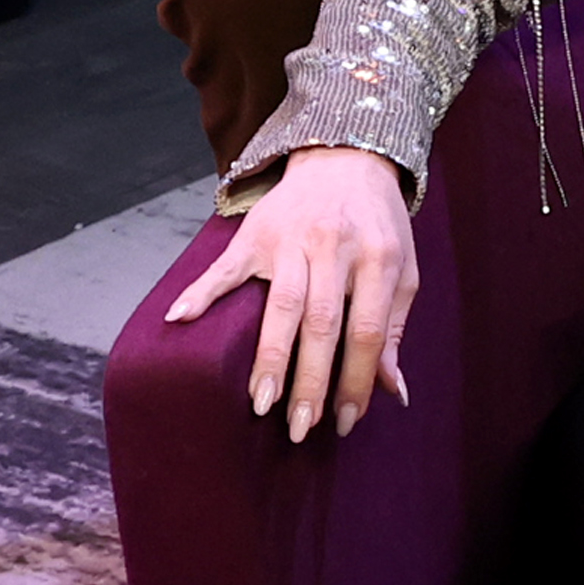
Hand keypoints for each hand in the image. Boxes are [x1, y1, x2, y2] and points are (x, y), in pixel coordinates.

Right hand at [162, 145, 417, 441]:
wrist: (347, 157)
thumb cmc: (378, 224)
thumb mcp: (402, 270)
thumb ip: (394, 328)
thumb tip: (393, 392)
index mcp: (378, 259)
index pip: (367, 331)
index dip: (357, 380)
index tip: (346, 421)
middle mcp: (334, 248)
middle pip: (321, 323)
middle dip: (310, 381)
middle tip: (299, 427)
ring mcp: (292, 240)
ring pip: (280, 304)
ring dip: (270, 356)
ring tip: (261, 401)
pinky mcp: (255, 233)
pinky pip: (225, 267)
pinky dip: (201, 292)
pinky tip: (180, 319)